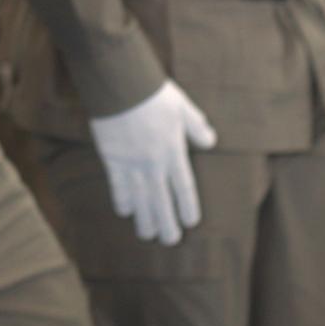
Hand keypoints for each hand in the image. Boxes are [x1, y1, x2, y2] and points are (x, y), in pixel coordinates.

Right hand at [87, 80, 217, 244]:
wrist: (121, 84)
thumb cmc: (154, 93)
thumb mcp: (182, 107)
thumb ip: (196, 126)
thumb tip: (211, 141)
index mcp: (174, 151)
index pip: (184, 187)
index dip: (187, 207)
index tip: (189, 222)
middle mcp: (154, 163)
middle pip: (162, 200)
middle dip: (166, 223)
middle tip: (170, 240)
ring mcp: (132, 163)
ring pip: (141, 199)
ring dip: (145, 219)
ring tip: (148, 234)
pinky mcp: (113, 159)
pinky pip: (118, 186)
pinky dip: (122, 200)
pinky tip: (125, 212)